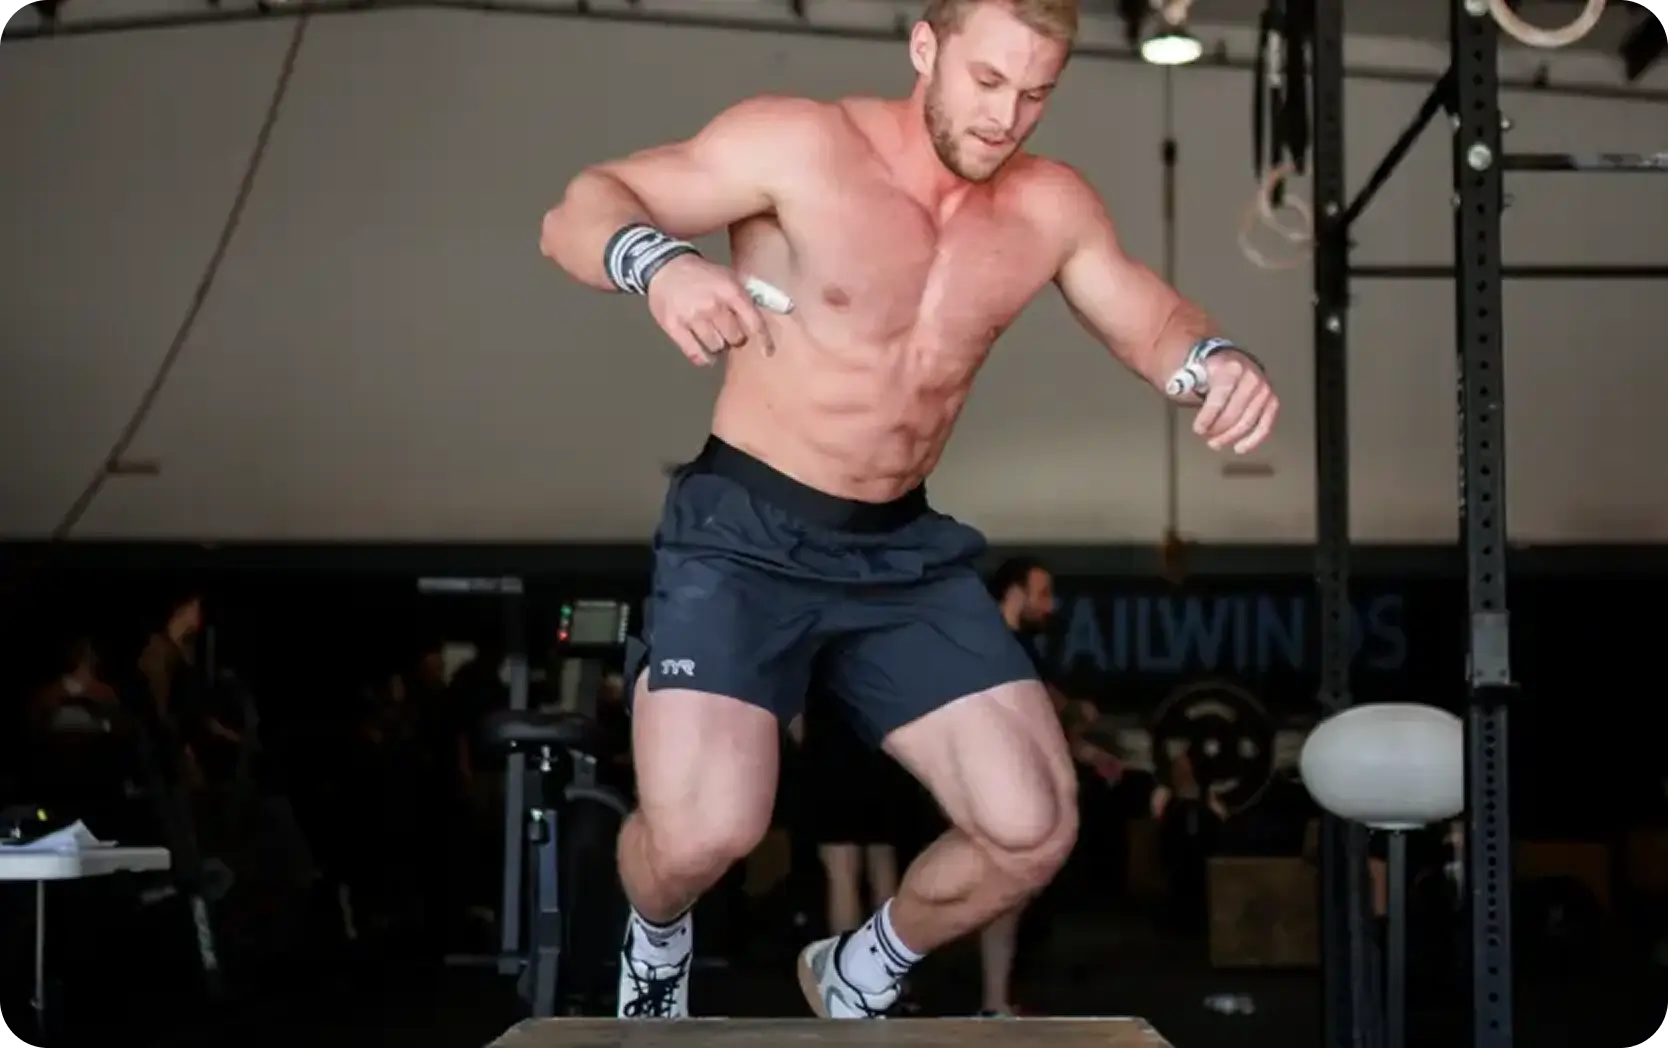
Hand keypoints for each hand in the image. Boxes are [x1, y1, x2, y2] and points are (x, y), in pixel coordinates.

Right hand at [646, 255, 774, 366]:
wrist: (665, 267)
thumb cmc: (703, 276)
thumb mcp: (731, 278)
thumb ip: (756, 294)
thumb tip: (788, 307)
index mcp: (730, 290)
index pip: (753, 321)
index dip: (763, 339)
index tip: (768, 352)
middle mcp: (712, 304)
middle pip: (735, 339)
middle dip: (734, 337)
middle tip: (726, 327)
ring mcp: (692, 316)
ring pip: (716, 348)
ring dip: (717, 345)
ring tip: (711, 332)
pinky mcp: (674, 327)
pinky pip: (696, 355)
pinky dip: (703, 357)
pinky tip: (703, 350)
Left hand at [1192, 350, 1277, 453]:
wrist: (1230, 362)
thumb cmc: (1210, 372)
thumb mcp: (1194, 371)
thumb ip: (1184, 380)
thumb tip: (1174, 386)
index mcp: (1230, 367)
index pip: (1220, 396)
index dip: (1208, 416)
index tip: (1198, 429)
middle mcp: (1251, 376)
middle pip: (1234, 412)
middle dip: (1218, 429)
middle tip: (1206, 436)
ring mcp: (1264, 389)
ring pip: (1248, 422)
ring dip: (1230, 437)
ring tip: (1215, 443)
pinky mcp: (1271, 401)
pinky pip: (1265, 425)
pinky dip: (1253, 440)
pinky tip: (1240, 448)